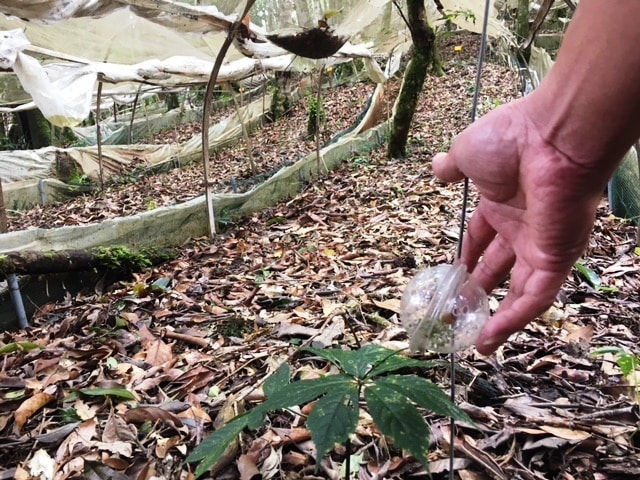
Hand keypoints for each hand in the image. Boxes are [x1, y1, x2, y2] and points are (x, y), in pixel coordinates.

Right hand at [432, 99, 605, 354]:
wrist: (552, 137)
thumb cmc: (510, 139)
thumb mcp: (467, 152)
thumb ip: (453, 165)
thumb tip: (437, 167)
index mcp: (502, 202)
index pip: (482, 236)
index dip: (468, 255)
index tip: (454, 274)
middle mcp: (523, 226)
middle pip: (500, 265)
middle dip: (481, 287)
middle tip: (460, 309)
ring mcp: (541, 244)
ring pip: (521, 290)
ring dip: (499, 315)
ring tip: (476, 340)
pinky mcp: (555, 259)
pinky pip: (535, 298)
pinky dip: (513, 320)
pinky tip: (490, 338)